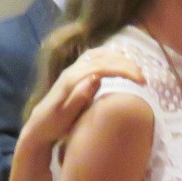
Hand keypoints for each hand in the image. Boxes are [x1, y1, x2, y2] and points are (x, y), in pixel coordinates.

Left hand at [21, 52, 143, 149]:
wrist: (38, 126)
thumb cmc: (53, 125)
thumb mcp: (65, 116)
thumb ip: (79, 97)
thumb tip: (95, 78)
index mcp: (71, 80)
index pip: (101, 67)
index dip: (122, 70)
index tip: (140, 81)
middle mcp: (72, 71)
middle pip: (102, 57)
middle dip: (125, 64)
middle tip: (143, 78)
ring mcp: (73, 69)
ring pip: (100, 54)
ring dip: (120, 58)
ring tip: (136, 70)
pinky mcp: (76, 72)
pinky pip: (96, 57)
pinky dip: (111, 57)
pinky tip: (121, 63)